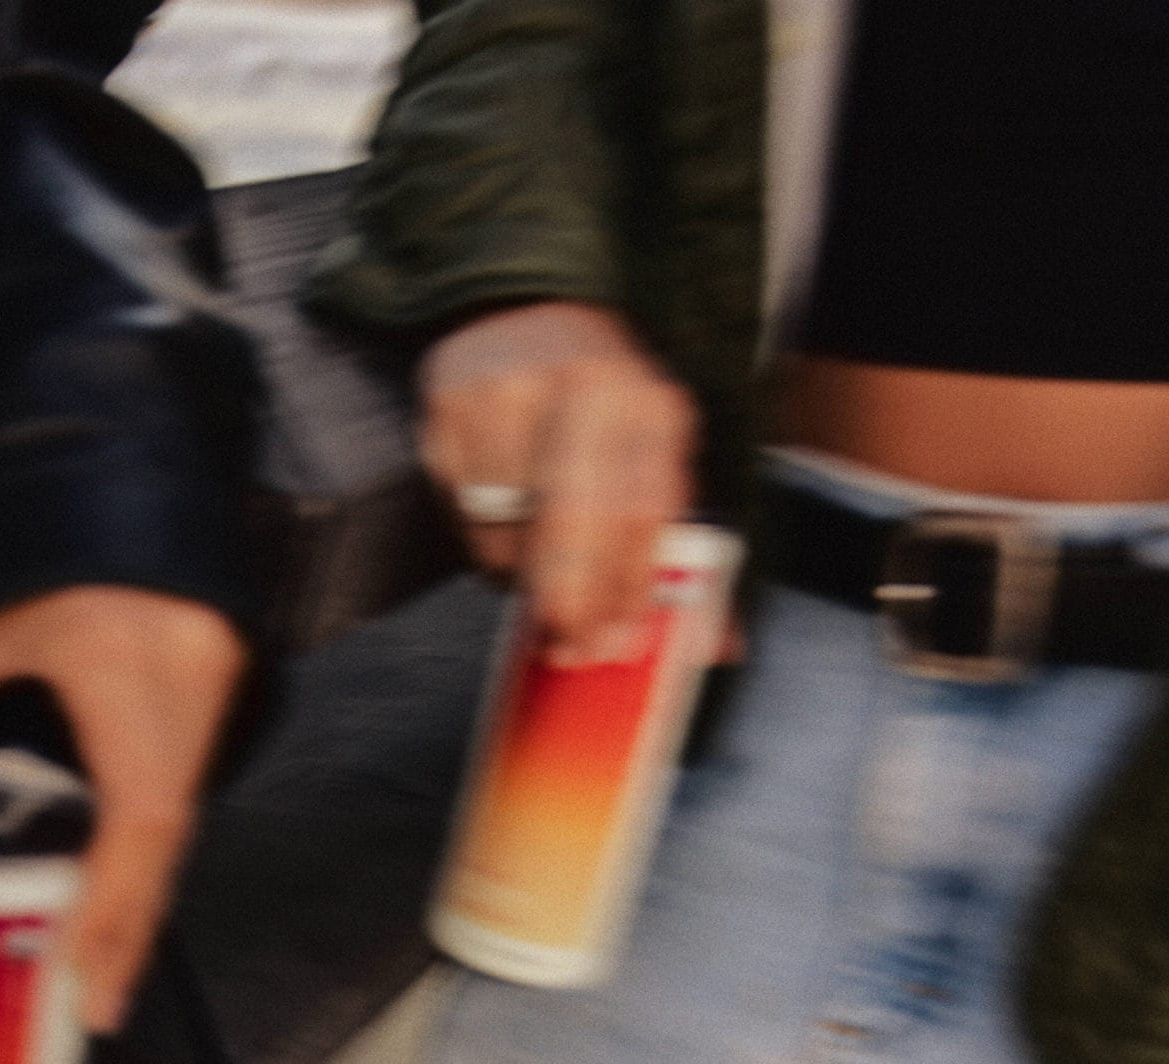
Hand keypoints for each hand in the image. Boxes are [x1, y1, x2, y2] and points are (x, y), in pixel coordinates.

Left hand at [0, 586, 245, 1033]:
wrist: (115, 462)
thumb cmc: (29, 547)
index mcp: (121, 664)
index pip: (135, 818)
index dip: (114, 913)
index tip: (87, 987)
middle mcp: (186, 683)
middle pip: (166, 840)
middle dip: (127, 931)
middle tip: (93, 1005)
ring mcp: (215, 682)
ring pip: (181, 819)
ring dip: (139, 894)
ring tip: (98, 965)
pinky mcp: (218, 680)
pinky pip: (183, 786)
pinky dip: (148, 847)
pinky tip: (117, 888)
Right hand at [420, 301, 698, 661]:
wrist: (524, 311)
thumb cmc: (602, 408)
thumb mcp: (656, 454)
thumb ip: (683, 550)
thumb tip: (716, 648)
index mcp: (649, 404)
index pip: (645, 509)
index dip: (631, 584)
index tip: (620, 639)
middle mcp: (582, 390)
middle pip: (574, 516)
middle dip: (570, 596)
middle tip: (567, 646)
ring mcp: (508, 395)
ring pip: (508, 522)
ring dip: (521, 576)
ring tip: (536, 591)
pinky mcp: (451, 409)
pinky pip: (462, 507)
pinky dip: (482, 543)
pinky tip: (504, 540)